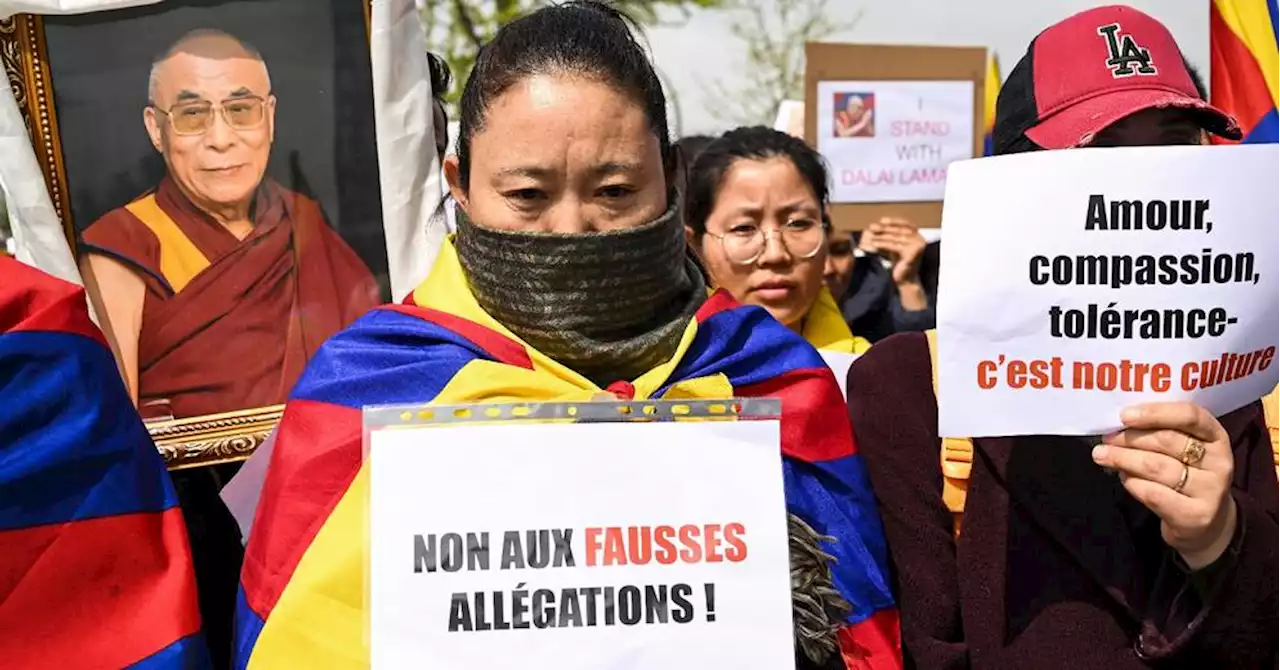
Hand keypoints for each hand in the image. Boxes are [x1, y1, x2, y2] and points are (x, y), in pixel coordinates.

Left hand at [857, 217, 925, 285]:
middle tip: (872, 226)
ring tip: (871, 235)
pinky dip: (883, 244)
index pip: (906, 224)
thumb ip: (889, 235)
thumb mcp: (894, 245)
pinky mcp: (913, 254)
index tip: (882, 220)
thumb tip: (874, 226)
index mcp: (918, 236)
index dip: (894, 221)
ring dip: (882, 236)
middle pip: (900, 230)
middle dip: (885, 228)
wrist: (905, 280)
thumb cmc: (898, 262)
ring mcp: (918, 247)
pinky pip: (895, 246)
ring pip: (897, 238)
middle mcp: (920, 240)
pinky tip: (874, 244)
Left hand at [1091, 402, 1236, 568]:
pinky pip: (1153, 493)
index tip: (1124, 415)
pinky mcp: (1196, 515)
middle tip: (1106, 438)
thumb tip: (1119, 423)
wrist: (1205, 521)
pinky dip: (1132, 483)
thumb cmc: (1186, 473)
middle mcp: (1219, 461)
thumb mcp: (1183, 449)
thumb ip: (1159, 432)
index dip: (1156, 413)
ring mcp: (1210, 490)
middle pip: (1167, 441)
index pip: (1190, 415)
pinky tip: (1123, 477)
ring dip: (1123, 459)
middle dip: (1130, 438)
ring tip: (1102, 455)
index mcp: (1216, 436)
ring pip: (1157, 467)